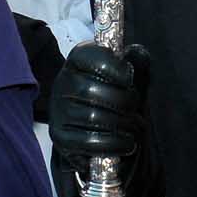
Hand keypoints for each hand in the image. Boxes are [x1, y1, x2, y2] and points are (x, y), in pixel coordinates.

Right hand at [49, 42, 148, 159]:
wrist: (90, 128)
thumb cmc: (111, 96)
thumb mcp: (124, 76)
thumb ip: (135, 62)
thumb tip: (138, 53)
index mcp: (76, 62)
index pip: (89, 57)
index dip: (113, 67)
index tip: (129, 78)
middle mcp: (62, 84)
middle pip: (92, 90)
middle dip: (123, 100)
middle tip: (135, 107)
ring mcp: (58, 112)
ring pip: (93, 117)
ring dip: (122, 124)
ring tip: (133, 126)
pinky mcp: (61, 138)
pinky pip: (90, 142)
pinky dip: (115, 144)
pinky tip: (126, 142)